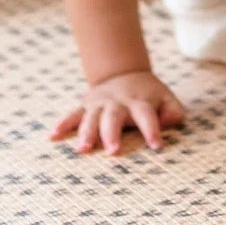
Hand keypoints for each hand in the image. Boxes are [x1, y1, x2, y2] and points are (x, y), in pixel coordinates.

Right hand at [50, 70, 185, 153]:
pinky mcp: (85, 106)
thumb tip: (170, 124)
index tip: (157, 146)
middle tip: (113, 151)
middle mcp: (118, 102)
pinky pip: (72, 115)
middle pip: (114, 117)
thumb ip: (173, 112)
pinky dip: (63, 124)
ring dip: (87, 133)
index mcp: (140, 101)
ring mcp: (100, 103)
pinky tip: (53, 136)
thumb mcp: (166, 98)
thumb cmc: (148, 95)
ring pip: (91, 118)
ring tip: (83, 149)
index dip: (153, 129)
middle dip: (113, 134)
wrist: (124, 73)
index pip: (147, 115)